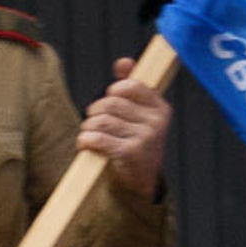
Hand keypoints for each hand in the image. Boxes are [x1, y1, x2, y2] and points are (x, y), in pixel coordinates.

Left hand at [77, 56, 171, 197]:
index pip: (127, 85)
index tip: (112, 106)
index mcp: (160, 108)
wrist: (141, 183)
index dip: (112, 93)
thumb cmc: (135, 143)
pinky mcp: (130, 152)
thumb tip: (123, 62)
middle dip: (95, 112)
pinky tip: (86, 145)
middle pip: (110, 102)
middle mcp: (156, 121)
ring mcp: (145, 137)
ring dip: (88, 128)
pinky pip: (97, 138)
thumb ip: (131, 86)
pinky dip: (85, 141)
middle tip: (96, 124)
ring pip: (101, 120)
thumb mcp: (138, 114)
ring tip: (91, 136)